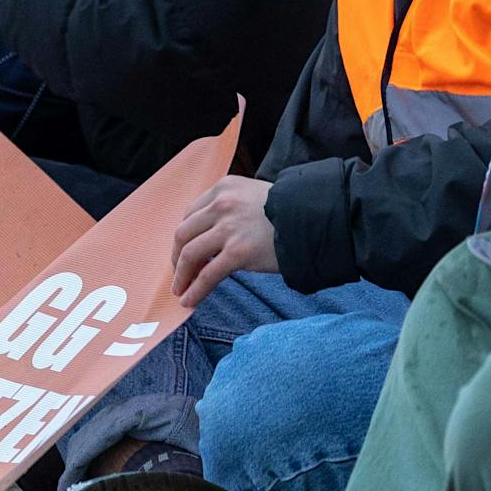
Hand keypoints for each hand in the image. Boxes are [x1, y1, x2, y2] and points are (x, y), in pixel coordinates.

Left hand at [170, 176, 275, 305]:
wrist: (314, 219)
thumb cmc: (288, 212)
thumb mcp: (253, 196)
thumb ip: (230, 209)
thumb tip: (209, 238)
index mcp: (224, 188)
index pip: (190, 214)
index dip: (183, 237)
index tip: (183, 252)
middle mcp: (222, 204)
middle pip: (183, 233)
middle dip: (177, 258)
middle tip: (179, 275)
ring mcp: (228, 228)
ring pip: (190, 254)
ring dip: (181, 276)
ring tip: (181, 291)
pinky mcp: (237, 252)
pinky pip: (206, 275)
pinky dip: (194, 290)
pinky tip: (189, 302)